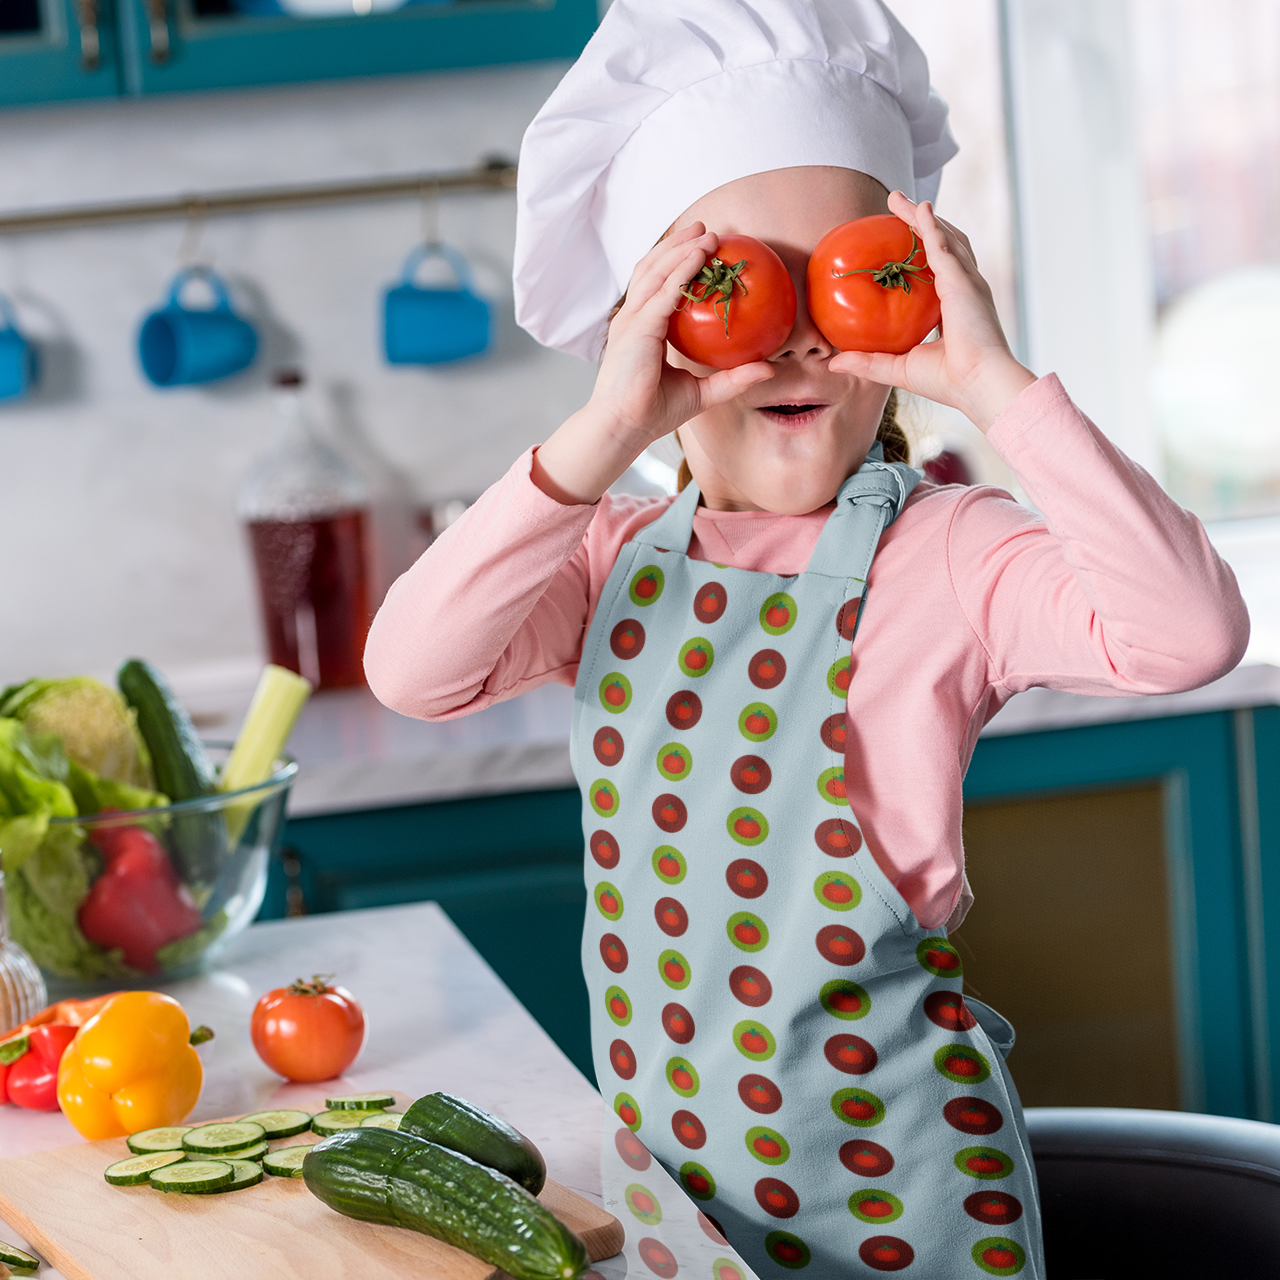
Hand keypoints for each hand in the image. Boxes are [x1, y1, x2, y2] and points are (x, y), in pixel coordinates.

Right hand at [533, 223, 774, 505]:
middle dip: (677, 245)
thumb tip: (769, 369)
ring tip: (705, 233)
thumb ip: (734, 378)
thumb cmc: (654, 413)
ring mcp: (632, 320)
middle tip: (705, 229)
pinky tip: (699, 255)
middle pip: (653, 269)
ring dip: (681, 248)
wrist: (625, 427)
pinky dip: (681, 269)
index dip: (676, 265)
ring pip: (656, 271)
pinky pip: (663, 291)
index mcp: (641, 330)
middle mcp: (633, 319)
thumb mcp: (703, 392)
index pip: (656, 287)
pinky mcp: (638, 328)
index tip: (701, 250)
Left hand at [828, 192, 1034, 431]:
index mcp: (953, 307)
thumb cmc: (947, 382)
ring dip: (921, 217)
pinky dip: (930, 224)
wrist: (977, 384)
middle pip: (942, 244)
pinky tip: (918, 209)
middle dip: (921, 223)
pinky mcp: (962, 281)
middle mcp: (963, 289)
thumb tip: (833, 362)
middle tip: (897, 205)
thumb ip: (867, 361)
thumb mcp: (897, 369)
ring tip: (899, 200)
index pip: (937, 272)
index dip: (922, 255)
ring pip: (943, 237)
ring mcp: (966, 282)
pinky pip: (943, 245)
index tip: (900, 244)